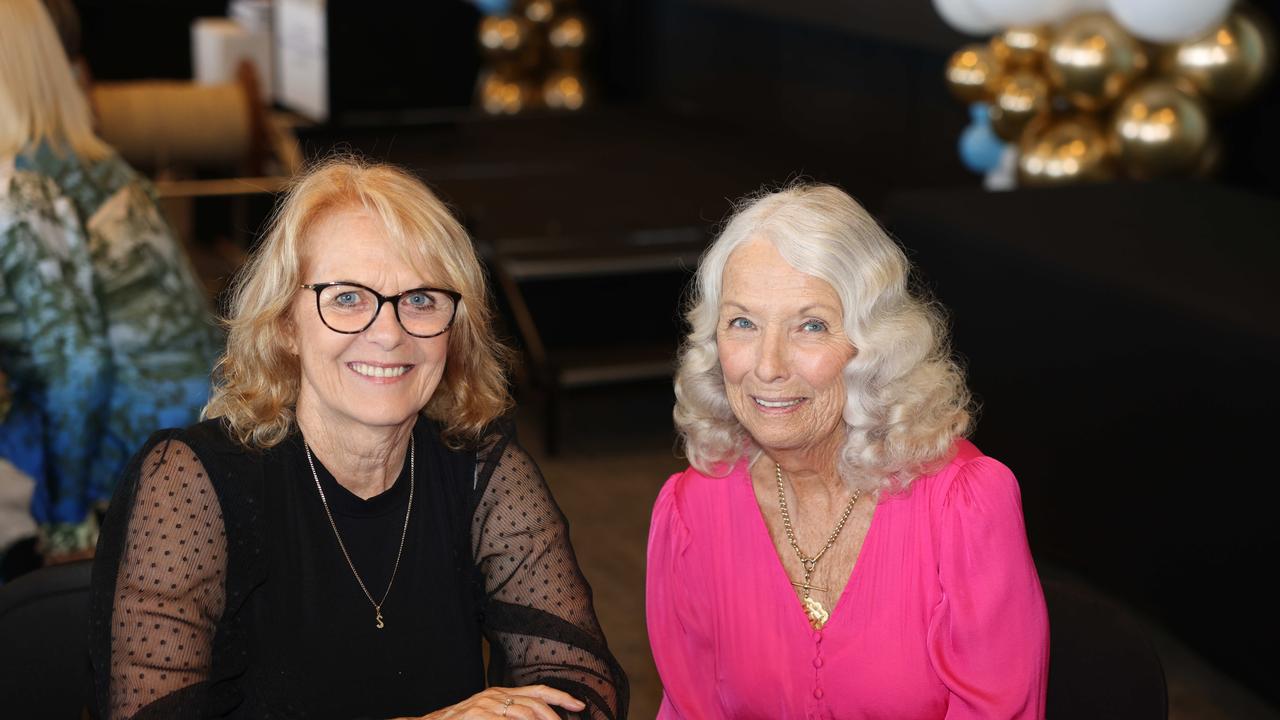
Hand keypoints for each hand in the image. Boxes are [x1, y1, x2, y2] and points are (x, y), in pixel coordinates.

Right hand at [409, 685, 586, 719]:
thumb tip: (534, 718)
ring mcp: (487, 705)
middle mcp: (496, 695)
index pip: (538, 691)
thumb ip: (510, 714)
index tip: (579, 706)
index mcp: (501, 692)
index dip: (561, 697)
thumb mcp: (489, 714)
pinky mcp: (478, 715)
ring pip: (526, 712)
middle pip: (537, 701)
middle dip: (557, 715)